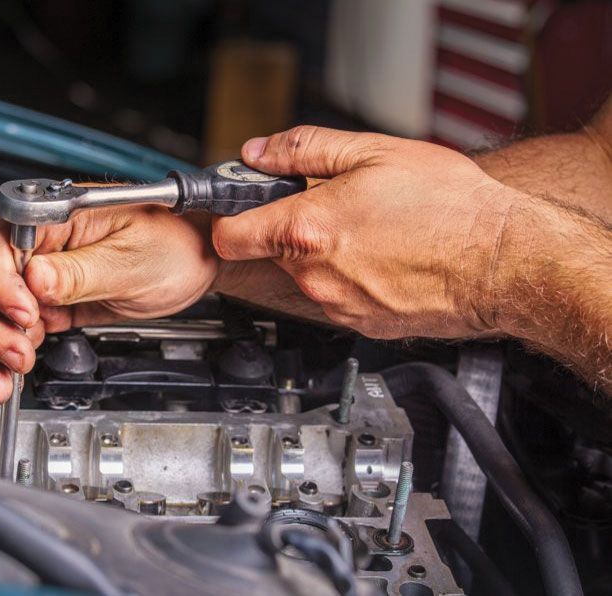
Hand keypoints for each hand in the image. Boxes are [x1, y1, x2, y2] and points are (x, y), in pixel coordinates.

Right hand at [0, 206, 218, 402]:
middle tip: (18, 350)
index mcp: (59, 215)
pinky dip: (8, 353)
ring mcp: (43, 273)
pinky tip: (9, 375)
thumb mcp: (132, 260)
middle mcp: (43, 241)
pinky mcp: (51, 300)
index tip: (25, 311)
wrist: (199, 262)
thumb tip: (36, 279)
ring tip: (10, 376)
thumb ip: (81, 272)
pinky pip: (17, 326)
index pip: (1, 240)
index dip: (3, 279)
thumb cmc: (177, 243)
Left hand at [212, 126, 518, 339]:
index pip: (228, 235)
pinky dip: (349, 277)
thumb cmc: (450, 207)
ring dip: (323, 253)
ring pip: (306, 276)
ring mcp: (338, 305)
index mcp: (307, 229)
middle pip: (271, 252)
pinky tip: (385, 257)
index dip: (228, 216)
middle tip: (334, 205)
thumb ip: (304, 151)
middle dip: (291, 228)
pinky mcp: (361, 324)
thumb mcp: (373, 153)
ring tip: (372, 231)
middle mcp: (315, 276)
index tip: (239, 205)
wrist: (504, 262)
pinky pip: (337, 297)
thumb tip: (260, 152)